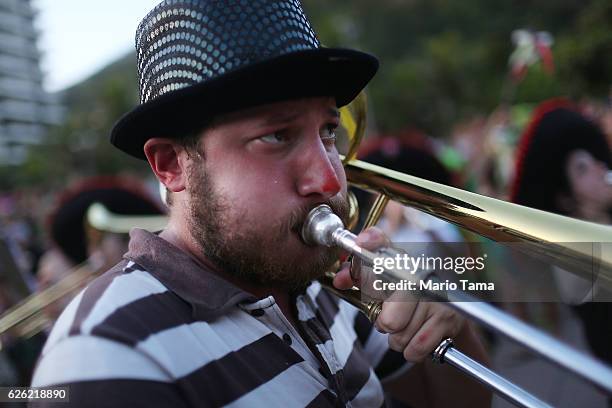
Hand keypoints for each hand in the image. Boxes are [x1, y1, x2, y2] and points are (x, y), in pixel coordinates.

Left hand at [333, 227, 465, 361]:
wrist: (452, 307)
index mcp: (399, 258)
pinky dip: (412, 350)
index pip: (382, 241)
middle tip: (390, 317)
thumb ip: (356, 278)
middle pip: (388, 313)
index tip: (363, 242)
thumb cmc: (408, 295)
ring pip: (400, 335)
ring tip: (406, 325)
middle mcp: (419, 272)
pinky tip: (417, 335)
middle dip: (384, 323)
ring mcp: (436, 295)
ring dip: (398, 338)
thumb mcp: (381, 282)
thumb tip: (341, 280)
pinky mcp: (448, 317)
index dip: (371, 241)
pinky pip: (415, 347)